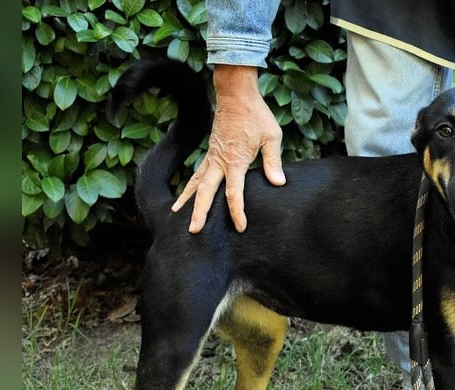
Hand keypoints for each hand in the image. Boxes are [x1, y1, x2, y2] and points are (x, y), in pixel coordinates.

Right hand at [172, 64, 285, 232]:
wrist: (236, 94)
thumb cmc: (256, 115)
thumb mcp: (271, 136)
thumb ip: (273, 161)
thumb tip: (278, 182)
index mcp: (235, 160)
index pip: (234, 192)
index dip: (237, 211)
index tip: (240, 227)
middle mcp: (219, 161)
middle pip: (206, 191)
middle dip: (199, 212)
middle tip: (193, 230)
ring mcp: (212, 156)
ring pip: (196, 182)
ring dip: (187, 199)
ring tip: (176, 214)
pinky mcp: (210, 152)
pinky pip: (197, 173)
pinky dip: (190, 186)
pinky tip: (185, 194)